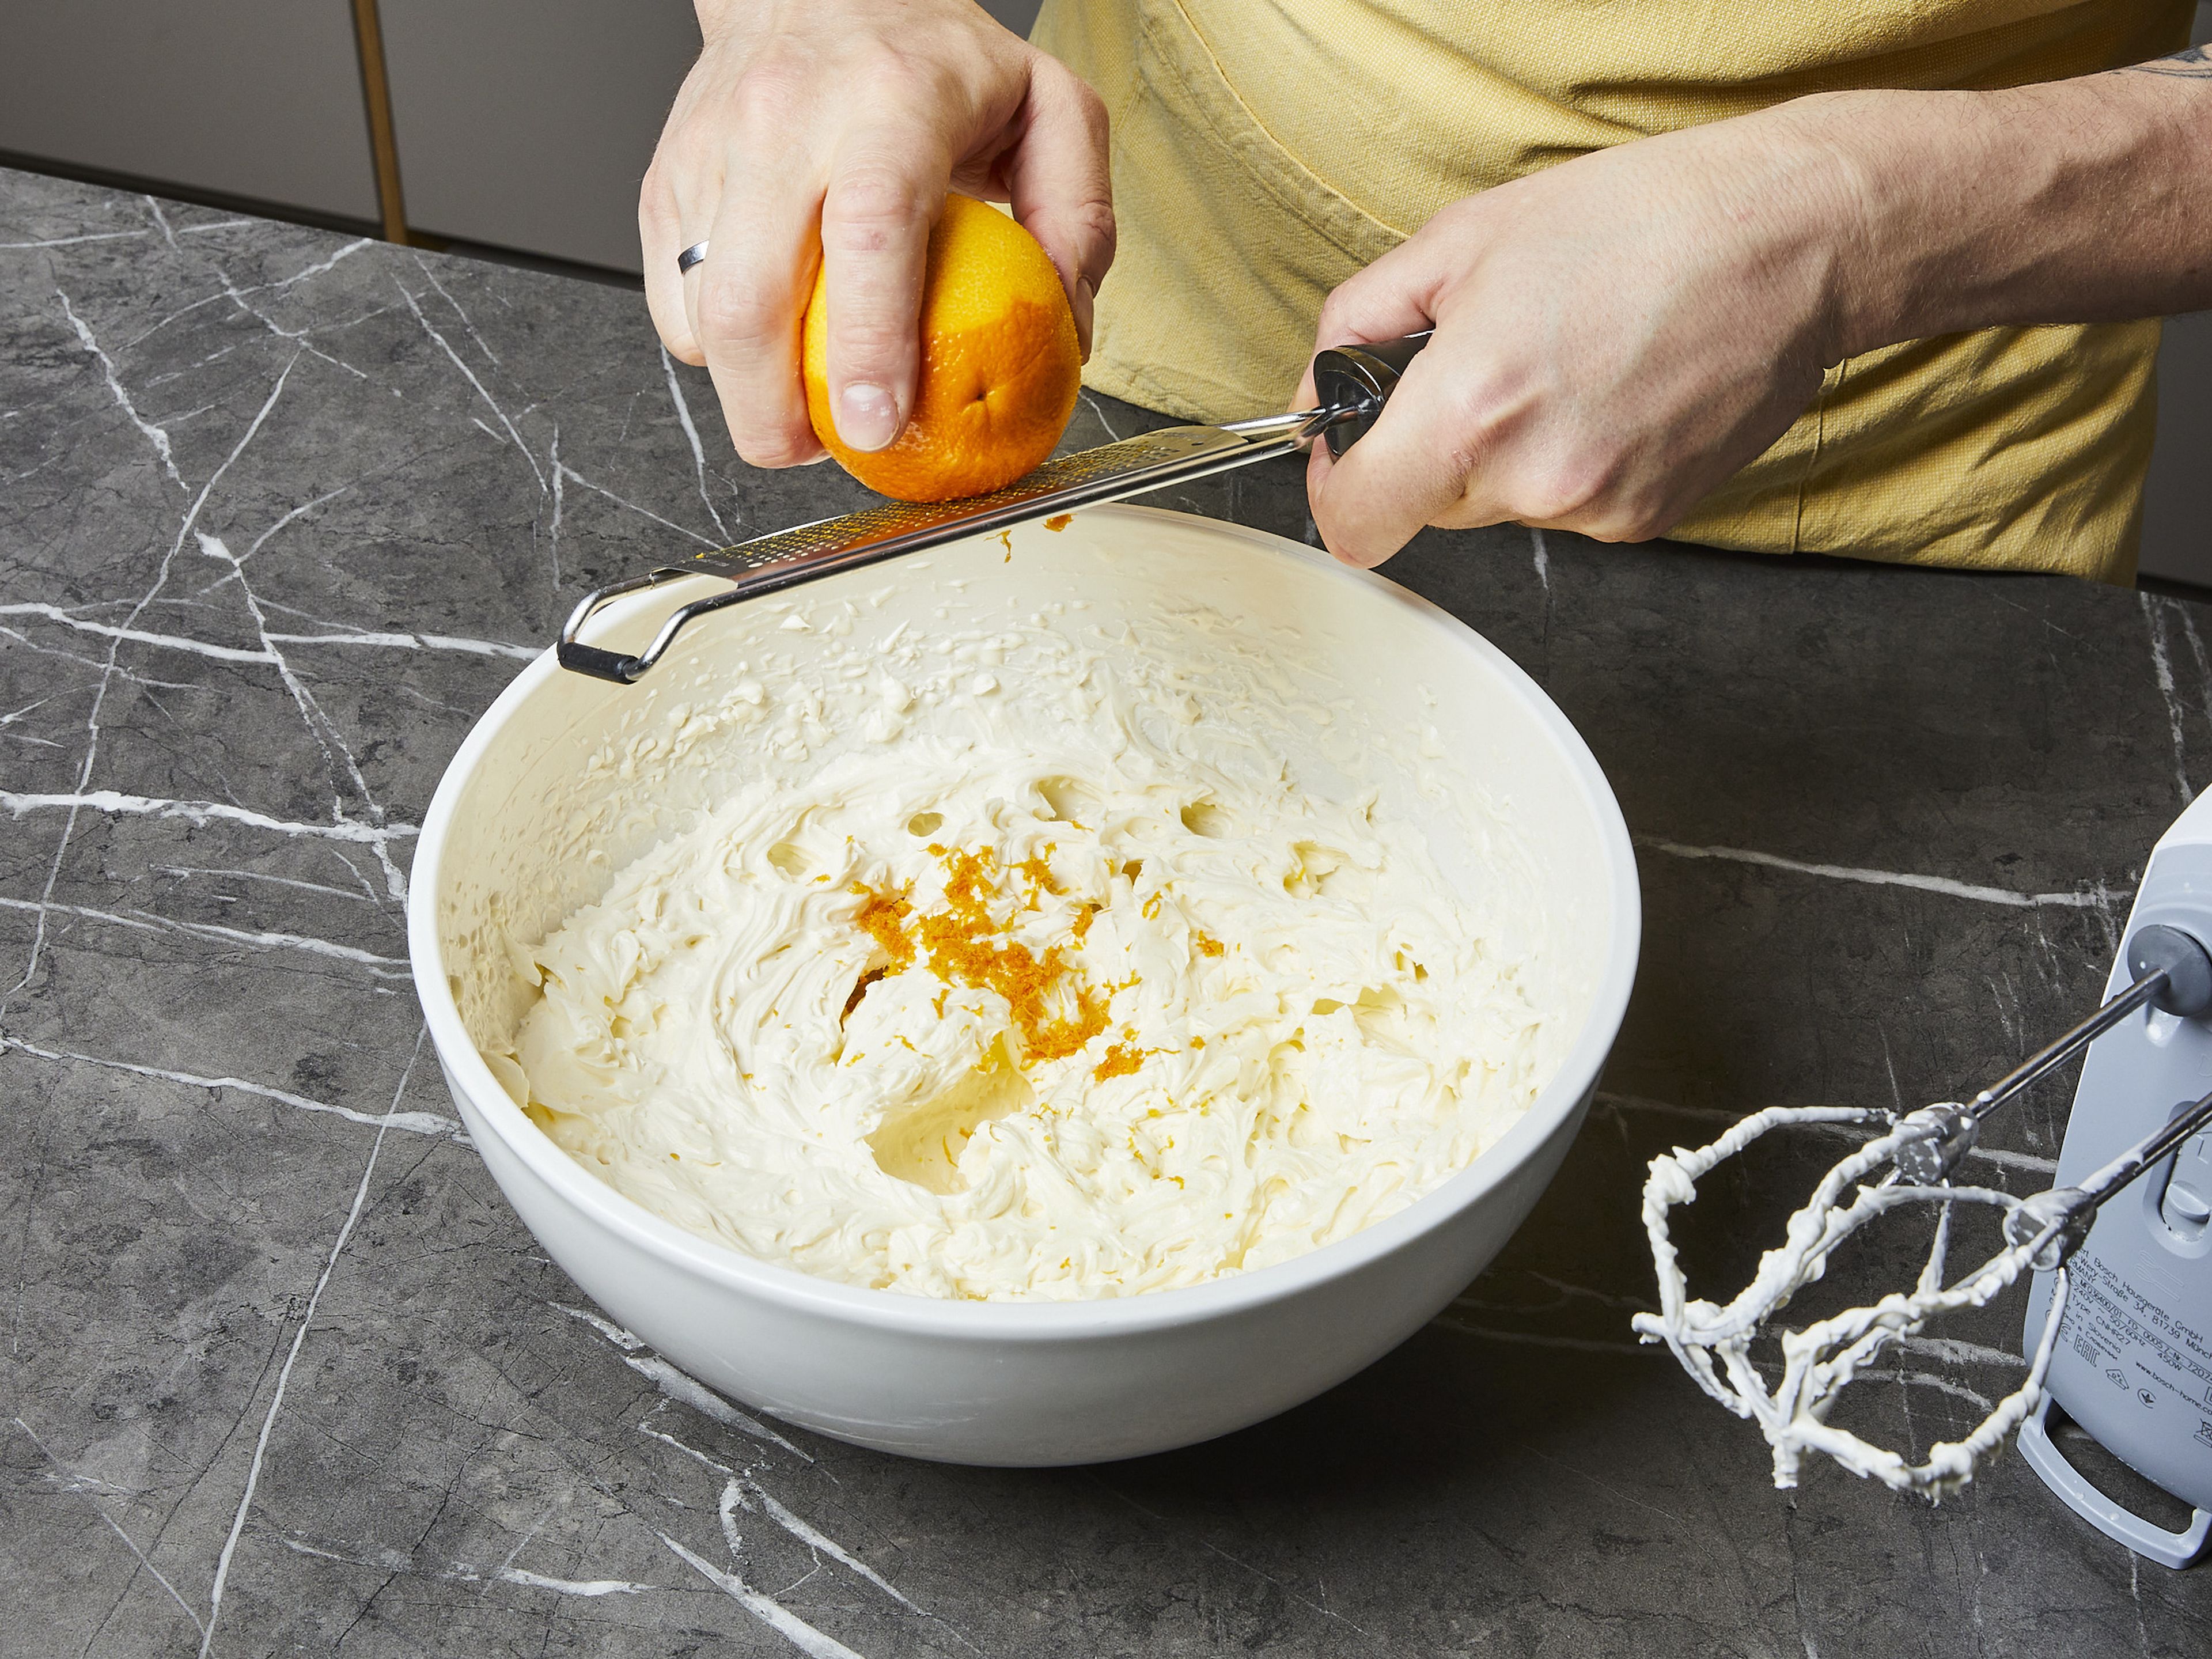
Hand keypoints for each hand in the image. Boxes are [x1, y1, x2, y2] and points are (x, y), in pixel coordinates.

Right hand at [642, 0, 1113, 467]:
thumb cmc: (930, 57)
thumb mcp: (1048, 106)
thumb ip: (1080, 215)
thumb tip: (1067, 329)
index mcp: (889, 104)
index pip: (868, 234)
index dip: (866, 345)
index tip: (875, 424)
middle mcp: (785, 122)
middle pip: (749, 298)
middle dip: (772, 409)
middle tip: (819, 451)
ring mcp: (711, 153)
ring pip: (700, 313)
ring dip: (745, 389)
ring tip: (799, 402)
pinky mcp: (667, 181)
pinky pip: (672, 300)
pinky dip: (715, 349)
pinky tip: (768, 341)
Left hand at [1298, 103, 1860, 566]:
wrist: (1784, 240)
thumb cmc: (1636, 222)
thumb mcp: (1460, 241)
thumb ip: (1360, 321)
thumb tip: (1322, 382)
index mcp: (1467, 411)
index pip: (1355, 524)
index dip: (1339, 491)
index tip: (1349, 462)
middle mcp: (1530, 478)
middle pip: (1428, 507)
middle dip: (1434, 449)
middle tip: (1490, 366)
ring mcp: (1594, 508)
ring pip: (1502, 505)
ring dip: (1510, 452)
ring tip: (1569, 364)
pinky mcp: (1645, 520)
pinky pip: (1570, 506)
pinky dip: (1575, 460)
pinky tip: (1615, 391)